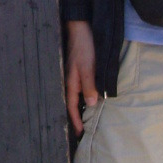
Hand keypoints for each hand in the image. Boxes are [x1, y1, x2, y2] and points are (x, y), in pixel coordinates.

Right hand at [65, 19, 98, 134]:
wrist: (82, 28)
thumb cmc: (84, 47)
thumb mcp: (88, 67)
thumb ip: (89, 85)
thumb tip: (91, 104)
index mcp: (71, 82)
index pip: (71, 106)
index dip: (76, 120)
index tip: (80, 134)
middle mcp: (71, 81)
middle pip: (73, 104)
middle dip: (77, 118)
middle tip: (82, 132)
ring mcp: (75, 76)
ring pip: (77, 97)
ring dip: (81, 108)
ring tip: (86, 120)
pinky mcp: (81, 71)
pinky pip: (81, 89)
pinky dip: (85, 98)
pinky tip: (91, 100)